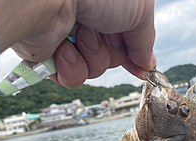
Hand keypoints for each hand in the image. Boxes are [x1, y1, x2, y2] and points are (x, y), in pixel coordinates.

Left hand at [0, 0, 155, 86]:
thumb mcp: (139, 11)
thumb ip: (145, 40)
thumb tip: (146, 63)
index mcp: (108, 4)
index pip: (126, 37)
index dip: (133, 53)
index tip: (140, 68)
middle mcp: (87, 16)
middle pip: (111, 55)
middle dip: (111, 50)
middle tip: (103, 30)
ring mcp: (67, 35)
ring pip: (93, 69)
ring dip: (92, 57)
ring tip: (80, 34)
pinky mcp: (48, 54)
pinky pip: (71, 78)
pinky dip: (71, 68)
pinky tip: (64, 49)